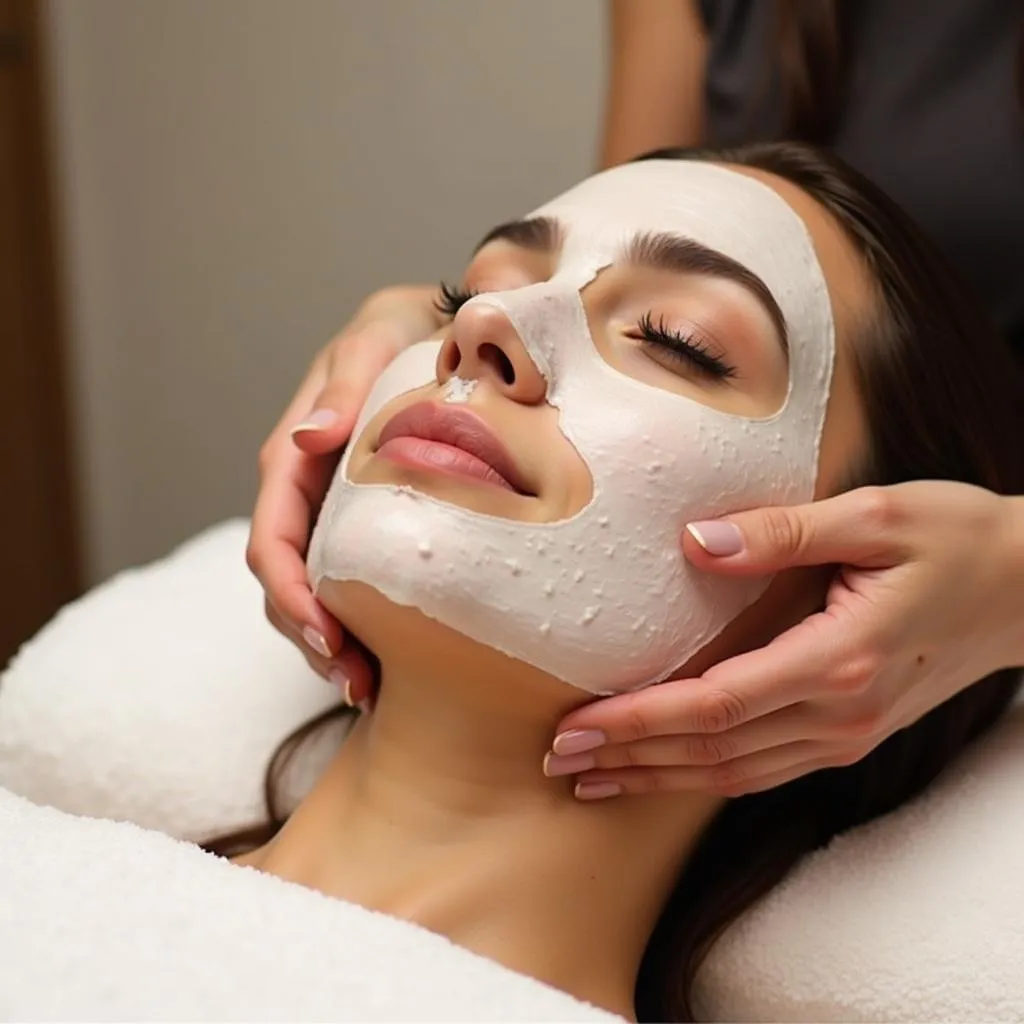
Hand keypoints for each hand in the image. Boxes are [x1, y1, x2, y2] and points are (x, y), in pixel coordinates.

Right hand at [247, 285, 441, 706]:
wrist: (436, 327)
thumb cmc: (401, 332)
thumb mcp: (372, 343)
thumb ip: (341, 387)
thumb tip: (307, 439)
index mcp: (294, 460)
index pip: (274, 538)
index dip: (291, 592)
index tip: (325, 633)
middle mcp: (305, 496)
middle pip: (284, 582)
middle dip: (310, 635)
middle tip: (355, 682)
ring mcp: (331, 516)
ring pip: (310, 593)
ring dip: (329, 645)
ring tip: (366, 688)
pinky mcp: (362, 527)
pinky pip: (347, 584)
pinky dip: (357, 625)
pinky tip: (386, 659)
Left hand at [546, 482, 1023, 798]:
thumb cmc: (956, 542)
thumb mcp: (875, 516)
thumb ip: (782, 531)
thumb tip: (695, 542)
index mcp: (839, 659)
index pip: (714, 705)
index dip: (639, 720)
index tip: (576, 727)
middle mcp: (839, 714)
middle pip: (712, 753)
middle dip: (629, 760)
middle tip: (559, 761)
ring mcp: (847, 734)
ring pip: (733, 774)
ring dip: (658, 779)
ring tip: (594, 780)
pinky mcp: (849, 734)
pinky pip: (762, 770)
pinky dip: (704, 777)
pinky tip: (666, 774)